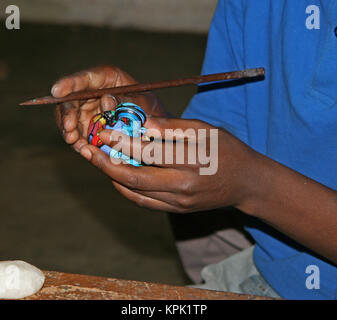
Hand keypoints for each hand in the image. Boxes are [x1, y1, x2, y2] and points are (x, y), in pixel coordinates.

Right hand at [52, 65, 167, 152]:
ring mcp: (88, 109)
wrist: (156, 129)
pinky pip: (77, 133)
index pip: (85, 78)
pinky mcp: (87, 126)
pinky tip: (81, 148)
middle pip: (71, 99)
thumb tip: (105, 102)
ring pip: (69, 117)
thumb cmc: (151, 110)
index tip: (56, 91)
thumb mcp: (144, 103)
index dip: (68, 83)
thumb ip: (126, 100)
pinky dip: (77, 141)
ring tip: (74, 141)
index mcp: (107, 78)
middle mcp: (93, 91)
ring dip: (69, 130)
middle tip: (69, 128)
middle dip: (66, 114)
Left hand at [78, 117, 261, 212]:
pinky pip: (144, 202)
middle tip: (89, 150)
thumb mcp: (204, 130)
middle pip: (134, 177)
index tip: (102, 132)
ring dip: (113, 177)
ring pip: (135, 192)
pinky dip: (127, 190)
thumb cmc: (227, 150)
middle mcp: (182, 186)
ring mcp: (179, 202)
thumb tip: (141, 123)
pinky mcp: (177, 210)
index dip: (120, 142)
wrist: (247, 183)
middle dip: (106, 163)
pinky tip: (116, 177)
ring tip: (98, 161)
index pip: (147, 152)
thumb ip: (172, 127)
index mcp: (191, 162)